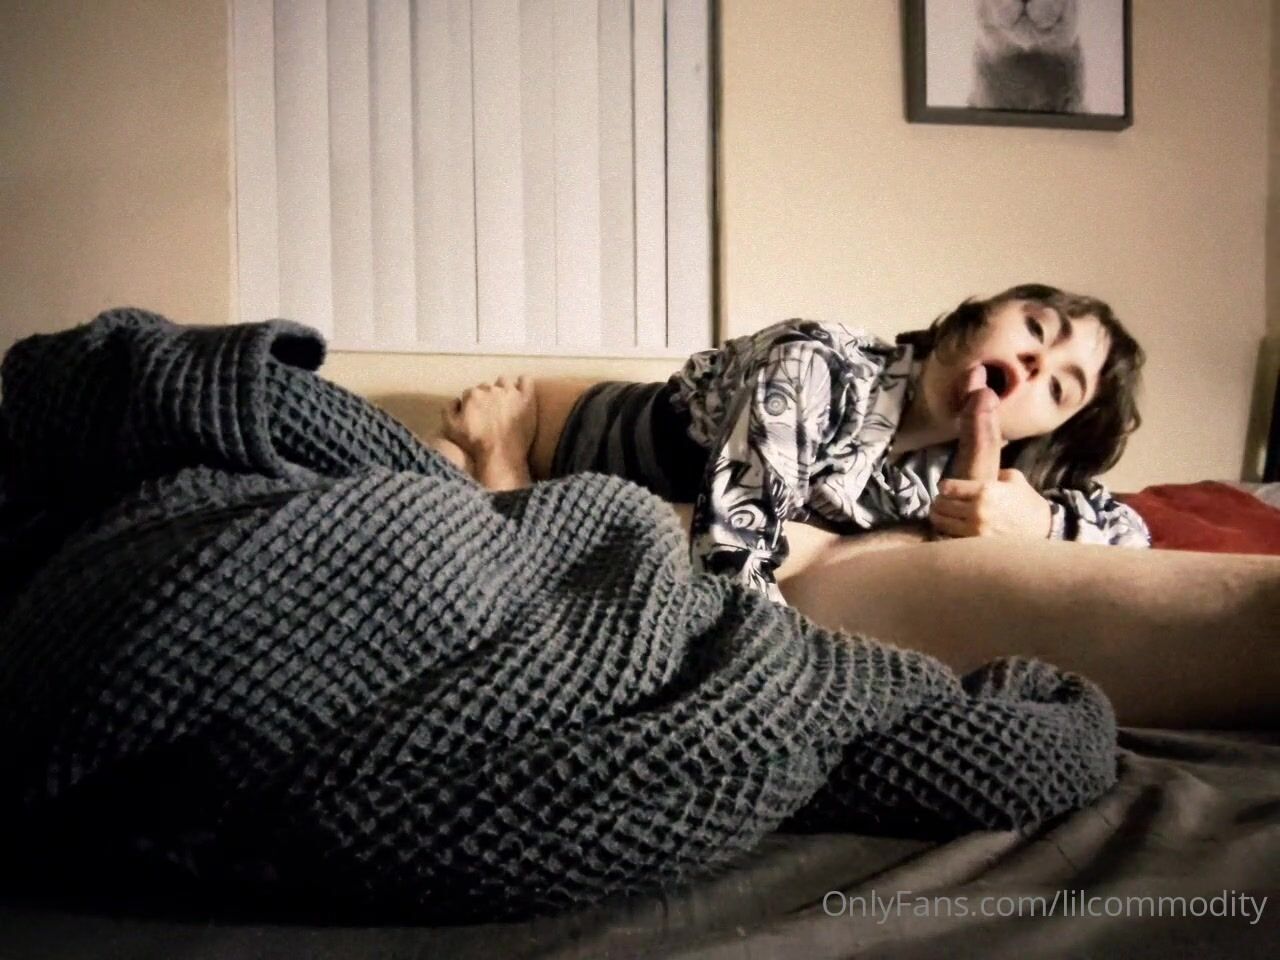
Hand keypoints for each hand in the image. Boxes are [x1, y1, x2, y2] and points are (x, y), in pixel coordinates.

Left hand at [928, 386, 1051, 539]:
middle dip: (940, 503)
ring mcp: (976, 531)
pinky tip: (954, 531)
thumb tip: (977, 458)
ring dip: (941, 519)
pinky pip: (950, 539)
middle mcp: (977, 511)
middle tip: (945, 503)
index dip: (945, 488)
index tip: (948, 488)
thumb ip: (992, 472)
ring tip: (947, 516)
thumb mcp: (1013, 479)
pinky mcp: (976, 546)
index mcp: (984, 490)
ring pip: (941, 523)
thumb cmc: (1027, 502)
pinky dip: (947, 534)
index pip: (947, 487)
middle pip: (940, 505)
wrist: (1044, 530)